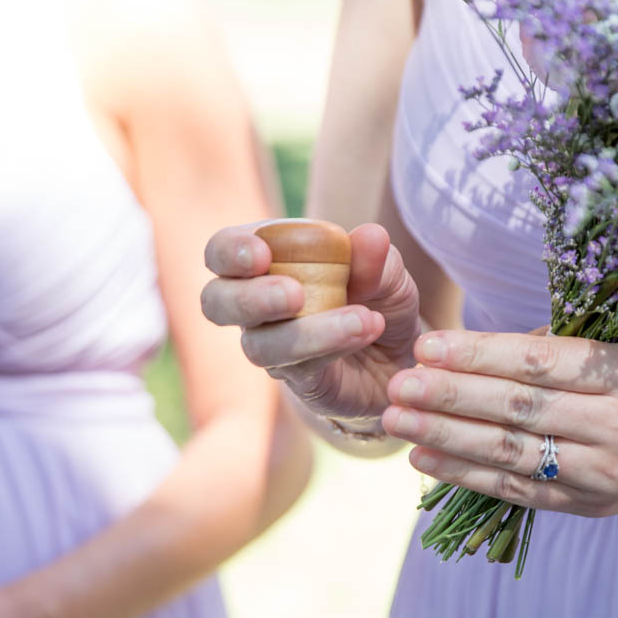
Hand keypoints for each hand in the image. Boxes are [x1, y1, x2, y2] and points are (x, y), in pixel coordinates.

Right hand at [201, 221, 422, 422]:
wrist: (400, 352)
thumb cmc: (379, 297)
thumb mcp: (388, 272)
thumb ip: (375, 258)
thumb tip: (371, 237)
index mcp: (267, 259)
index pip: (223, 251)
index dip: (231, 251)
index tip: (262, 254)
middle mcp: (256, 304)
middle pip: (216, 302)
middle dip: (249, 298)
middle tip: (293, 294)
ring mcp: (271, 346)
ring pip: (260, 345)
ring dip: (310, 331)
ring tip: (361, 319)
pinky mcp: (297, 380)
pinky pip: (299, 368)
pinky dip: (333, 346)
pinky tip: (367, 330)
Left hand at [381, 328, 617, 515]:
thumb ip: (567, 339)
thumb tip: (482, 347)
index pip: (543, 364)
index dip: (481, 355)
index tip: (429, 346)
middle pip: (521, 412)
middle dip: (452, 399)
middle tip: (398, 385)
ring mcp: (608, 476)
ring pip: (514, 456)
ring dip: (448, 440)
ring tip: (397, 422)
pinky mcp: (594, 507)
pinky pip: (522, 492)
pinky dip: (469, 476)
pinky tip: (425, 458)